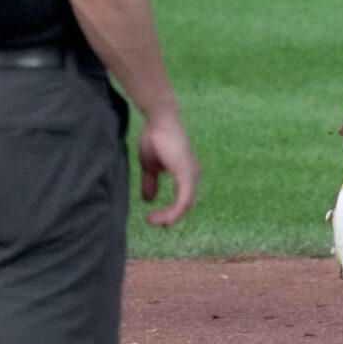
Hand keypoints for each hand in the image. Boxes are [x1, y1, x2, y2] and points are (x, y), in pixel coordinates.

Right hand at [136, 111, 199, 227]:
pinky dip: (173, 212)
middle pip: (186, 206)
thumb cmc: (155, 139)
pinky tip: (161, 218)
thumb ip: (152, 183)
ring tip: (152, 220)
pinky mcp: (187, 175)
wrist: (159, 121)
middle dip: (169, 218)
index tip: (153, 218)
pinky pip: (183, 200)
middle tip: (153, 222)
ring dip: (169, 217)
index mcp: (187, 174)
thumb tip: (149, 199)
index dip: (170, 212)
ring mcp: (192, 175)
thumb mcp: (150, 167)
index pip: (183, 200)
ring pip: (185, 206)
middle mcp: (193, 176)